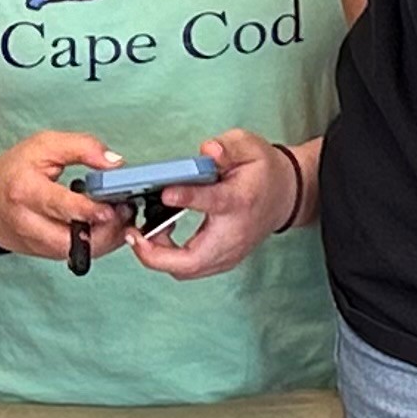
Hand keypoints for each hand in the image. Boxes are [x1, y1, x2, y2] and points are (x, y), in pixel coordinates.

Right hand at [0, 131, 127, 261]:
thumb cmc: (15, 171)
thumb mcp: (44, 146)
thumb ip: (82, 148)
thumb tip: (115, 163)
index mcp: (25, 190)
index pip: (60, 205)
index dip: (90, 209)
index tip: (114, 206)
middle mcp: (28, 222)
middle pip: (71, 238)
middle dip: (105, 229)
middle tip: (125, 211)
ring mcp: (35, 242)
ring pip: (78, 251)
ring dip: (106, 238)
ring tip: (120, 217)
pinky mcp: (44, 254)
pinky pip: (77, 253)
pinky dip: (97, 242)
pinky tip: (107, 226)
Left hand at [132, 130, 302, 281]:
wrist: (284, 196)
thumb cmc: (262, 171)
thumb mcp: (249, 147)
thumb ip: (227, 147)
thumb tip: (207, 151)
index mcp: (240, 201)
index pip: (213, 203)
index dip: (188, 198)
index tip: (166, 193)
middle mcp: (233, 234)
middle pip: (192, 260)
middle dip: (155, 253)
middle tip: (133, 233)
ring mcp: (228, 254)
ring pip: (186, 270)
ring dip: (158, 257)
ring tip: (141, 232)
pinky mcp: (222, 261)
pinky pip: (189, 269)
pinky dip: (168, 258)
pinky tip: (159, 235)